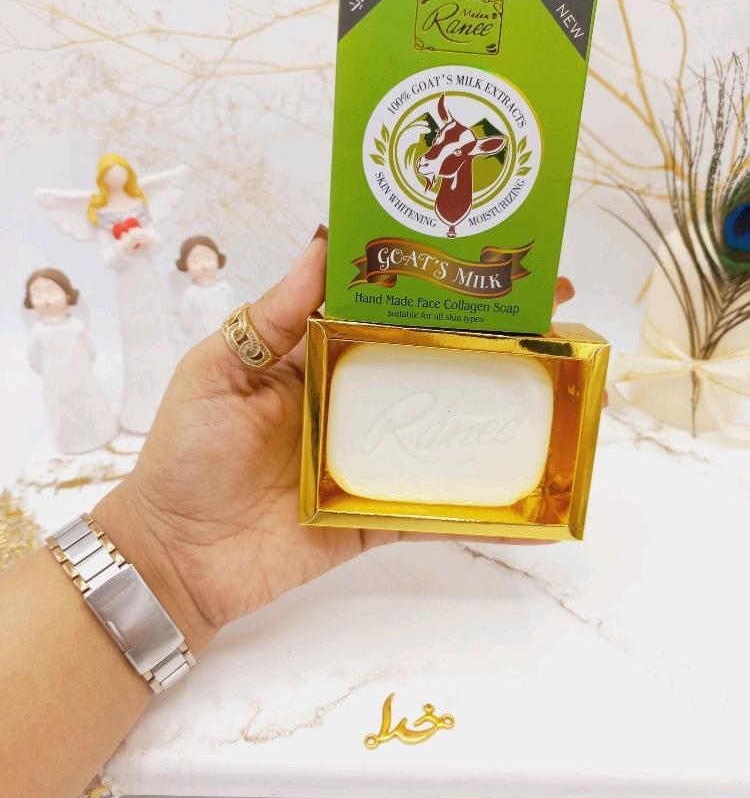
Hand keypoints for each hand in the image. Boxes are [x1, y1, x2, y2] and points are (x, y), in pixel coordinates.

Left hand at [96, 230, 576, 651]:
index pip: (391, 313)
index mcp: (319, 357)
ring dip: (504, 418)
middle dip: (495, 344)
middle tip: (563, 322)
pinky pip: (439, 510)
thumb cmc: (186, 455)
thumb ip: (273, 315)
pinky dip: (486, 511)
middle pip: (433, 367)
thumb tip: (326, 240)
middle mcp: (355, 402)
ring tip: (567, 397)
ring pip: (447, 432)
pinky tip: (537, 505)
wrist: (174, 557)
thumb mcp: (218, 370)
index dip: (441, 287)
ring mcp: (372, 461)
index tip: (496, 261)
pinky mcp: (378, 516)